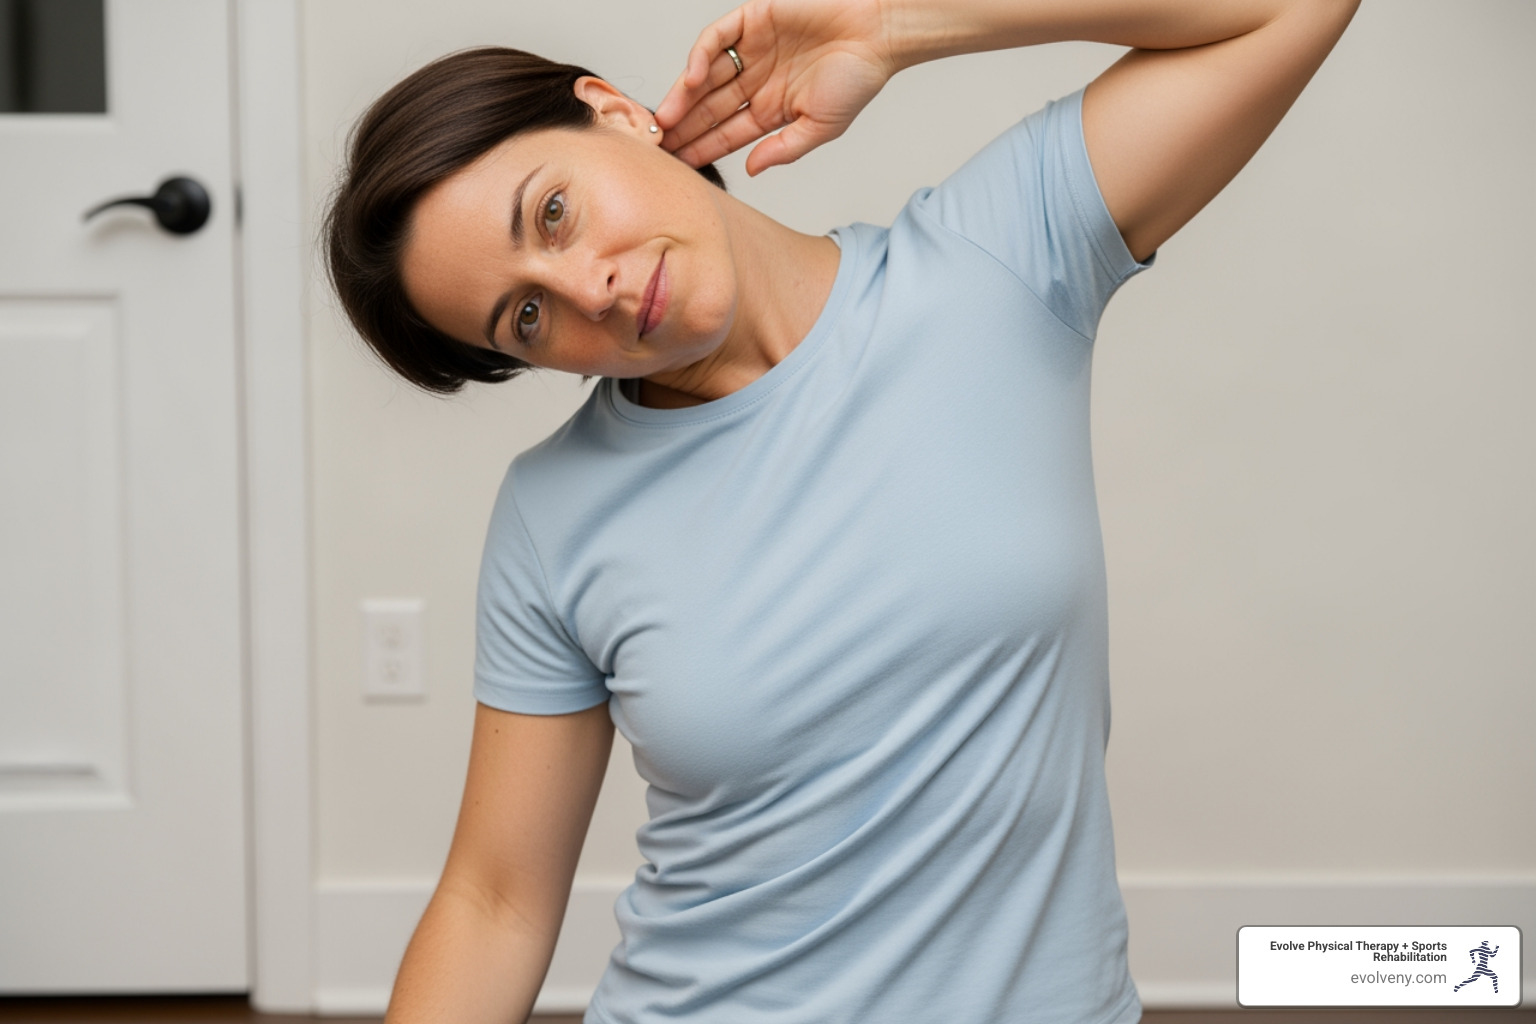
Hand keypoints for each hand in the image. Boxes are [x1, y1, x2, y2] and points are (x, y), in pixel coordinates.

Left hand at [654, 0, 895, 175]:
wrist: (878, 31)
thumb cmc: (858, 77)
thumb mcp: (820, 127)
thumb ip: (784, 149)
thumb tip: (751, 170)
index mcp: (771, 109)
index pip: (726, 133)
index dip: (702, 148)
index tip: (678, 166)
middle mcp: (757, 80)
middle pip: (709, 108)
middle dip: (684, 127)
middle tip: (658, 146)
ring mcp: (752, 50)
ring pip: (706, 76)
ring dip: (684, 97)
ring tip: (666, 120)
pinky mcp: (752, 19)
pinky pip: (717, 38)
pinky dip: (700, 57)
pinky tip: (692, 80)